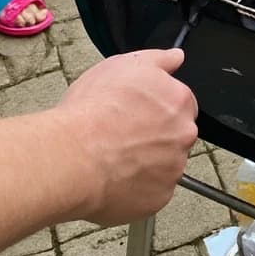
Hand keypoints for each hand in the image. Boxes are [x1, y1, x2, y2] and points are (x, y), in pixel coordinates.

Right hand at [58, 49, 198, 225]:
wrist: (70, 156)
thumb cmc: (92, 111)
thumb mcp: (124, 65)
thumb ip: (159, 60)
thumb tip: (177, 56)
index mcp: (179, 101)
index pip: (181, 104)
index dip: (157, 108)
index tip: (137, 114)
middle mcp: (183, 135)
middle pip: (176, 135)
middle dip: (155, 136)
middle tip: (122, 136)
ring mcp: (173, 169)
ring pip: (164, 165)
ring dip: (146, 163)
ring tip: (113, 159)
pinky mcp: (158, 199)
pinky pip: (152, 193)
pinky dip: (136, 189)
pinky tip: (113, 179)